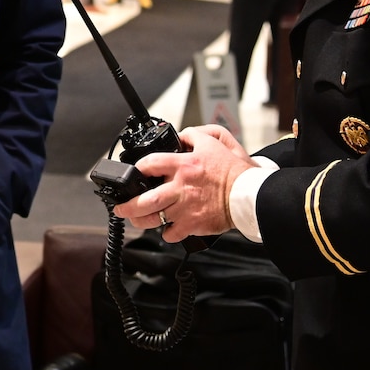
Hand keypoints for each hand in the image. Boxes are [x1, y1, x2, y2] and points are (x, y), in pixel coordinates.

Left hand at [113, 125, 253, 241]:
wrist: (249, 194)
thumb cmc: (234, 171)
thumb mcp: (215, 142)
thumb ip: (194, 136)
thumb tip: (181, 135)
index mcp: (183, 165)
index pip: (150, 163)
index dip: (138, 169)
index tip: (134, 174)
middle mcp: (180, 187)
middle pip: (145, 200)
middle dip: (127, 206)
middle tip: (120, 207)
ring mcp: (185, 208)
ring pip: (153, 219)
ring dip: (140, 221)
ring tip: (135, 220)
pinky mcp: (193, 224)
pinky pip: (172, 233)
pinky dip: (166, 233)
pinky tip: (165, 229)